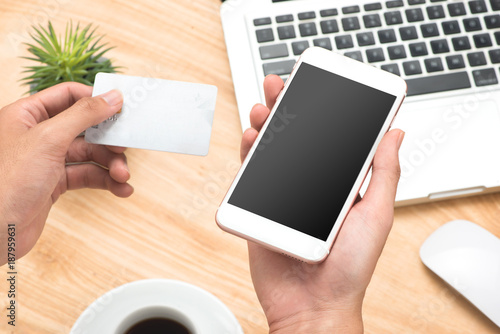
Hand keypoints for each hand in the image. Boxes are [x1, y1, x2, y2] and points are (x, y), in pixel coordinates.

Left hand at [0, 82, 132, 264]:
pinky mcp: (54, 184)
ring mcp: (46, 161)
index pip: (68, 95)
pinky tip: (120, 189)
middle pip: (84, 127)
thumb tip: (112, 97)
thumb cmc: (6, 182)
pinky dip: (105, 182)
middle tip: (124, 146)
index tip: (120, 107)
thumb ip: (83, 115)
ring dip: (110, 165)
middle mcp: (37, 135)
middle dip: (107, 140)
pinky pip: (86, 176)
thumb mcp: (49, 138)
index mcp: (27, 115)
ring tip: (123, 176)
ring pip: (88, 155)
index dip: (95, 100)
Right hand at [241, 75, 404, 332]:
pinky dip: (248, 153)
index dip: (320, 111)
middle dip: (286, 109)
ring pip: (270, 152)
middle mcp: (311, 186)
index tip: (315, 87)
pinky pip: (251, 175)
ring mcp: (284, 196)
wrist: (314, 305)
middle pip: (296, 139)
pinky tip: (251, 137)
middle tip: (279, 85)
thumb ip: (384, 172)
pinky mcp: (260, 208)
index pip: (329, 139)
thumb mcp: (376, 214)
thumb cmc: (351, 268)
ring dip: (265, 125)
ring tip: (262, 106)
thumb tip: (395, 133)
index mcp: (340, 185)